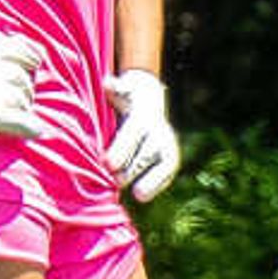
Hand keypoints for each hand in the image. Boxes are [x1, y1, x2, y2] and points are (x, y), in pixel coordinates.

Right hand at [0, 31, 46, 138]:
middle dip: (23, 90)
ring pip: (22, 99)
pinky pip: (17, 120)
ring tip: (18, 117)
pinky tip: (38, 131)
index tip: (33, 62)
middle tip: (16, 100)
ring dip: (22, 108)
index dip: (30, 56)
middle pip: (23, 79)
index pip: (21, 49)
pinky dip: (29, 126)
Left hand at [104, 69, 179, 199]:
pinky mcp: (170, 159)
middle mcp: (158, 131)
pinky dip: (155, 185)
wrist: (147, 101)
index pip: (133, 134)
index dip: (121, 150)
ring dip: (147, 181)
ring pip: (161, 166)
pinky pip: (166, 174)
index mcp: (142, 116)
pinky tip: (142, 195)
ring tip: (132, 193)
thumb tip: (108, 83)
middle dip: (130, 170)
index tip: (107, 164)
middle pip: (146, 154)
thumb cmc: (125, 100)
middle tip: (113, 180)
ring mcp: (167, 146)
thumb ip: (114, 90)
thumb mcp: (120, 92)